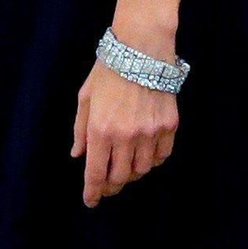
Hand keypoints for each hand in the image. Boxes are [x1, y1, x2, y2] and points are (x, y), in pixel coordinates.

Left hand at [71, 59, 178, 206]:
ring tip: (125, 165)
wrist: (142, 48)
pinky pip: (162, 156)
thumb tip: (78, 154)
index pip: (96, 173)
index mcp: (101, 129)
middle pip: (120, 177)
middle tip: (106, 183)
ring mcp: (151, 132)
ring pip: (142, 169)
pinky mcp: (169, 126)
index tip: (91, 201)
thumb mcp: (86, 98)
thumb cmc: (109, 70)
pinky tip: (144, 154)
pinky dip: (152, 160)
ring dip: (132, 172)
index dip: (93, 192)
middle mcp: (127, 136)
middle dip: (111, 184)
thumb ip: (81, 130)